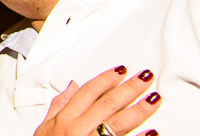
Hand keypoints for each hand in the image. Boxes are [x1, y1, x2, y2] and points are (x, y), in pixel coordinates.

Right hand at [33, 66, 160, 135]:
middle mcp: (78, 129)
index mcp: (65, 120)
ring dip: (138, 109)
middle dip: (128, 89)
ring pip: (118, 123)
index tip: (120, 70)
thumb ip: (59, 106)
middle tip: (145, 78)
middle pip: (107, 103)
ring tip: (154, 99)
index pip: (88, 93)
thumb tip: (72, 86)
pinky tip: (152, 131)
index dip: (105, 79)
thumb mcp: (45, 128)